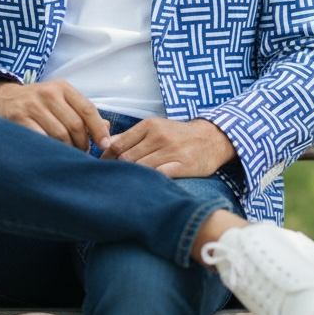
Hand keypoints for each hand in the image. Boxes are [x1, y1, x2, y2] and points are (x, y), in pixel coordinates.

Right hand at [0, 77, 109, 151]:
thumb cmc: (36, 104)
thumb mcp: (59, 101)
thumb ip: (82, 113)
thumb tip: (106, 129)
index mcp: (62, 88)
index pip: (88, 109)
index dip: (99, 130)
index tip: (105, 145)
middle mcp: (48, 94)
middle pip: (75, 125)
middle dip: (82, 145)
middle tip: (81, 154)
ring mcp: (32, 106)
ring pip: (60, 135)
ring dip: (67, 151)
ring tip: (67, 156)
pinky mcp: (18, 119)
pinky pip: (41, 140)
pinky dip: (50, 151)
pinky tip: (51, 156)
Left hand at [100, 117, 235, 177]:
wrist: (213, 138)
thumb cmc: (179, 135)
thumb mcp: (155, 128)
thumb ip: (130, 136)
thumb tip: (104, 143)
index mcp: (150, 125)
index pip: (118, 144)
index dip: (105, 159)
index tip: (100, 169)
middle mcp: (159, 136)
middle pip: (126, 158)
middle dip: (115, 171)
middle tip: (107, 182)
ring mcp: (172, 151)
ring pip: (140, 168)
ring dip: (129, 179)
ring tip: (120, 188)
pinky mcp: (183, 165)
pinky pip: (159, 176)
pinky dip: (148, 183)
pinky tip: (141, 189)